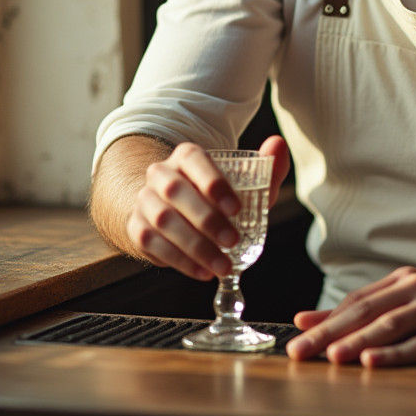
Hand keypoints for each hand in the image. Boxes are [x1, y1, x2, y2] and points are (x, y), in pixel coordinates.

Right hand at [126, 136, 288, 280]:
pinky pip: (152, 244)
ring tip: (223, 265)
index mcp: (186, 156)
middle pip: (176, 191)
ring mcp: (145, 200)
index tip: (237, 208)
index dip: (213, 183)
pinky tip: (203, 272)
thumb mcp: (244, 184)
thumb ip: (267, 168)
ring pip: (163, 221)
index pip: (195, 160)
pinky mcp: (136, 228)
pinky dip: (180, 261)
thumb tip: (278, 144)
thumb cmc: (216, 197)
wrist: (174, 210)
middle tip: (233, 241)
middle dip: (206, 219)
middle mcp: (161, 174)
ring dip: (195, 246)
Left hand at [286, 265, 415, 367]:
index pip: (356, 301)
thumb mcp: (413, 296)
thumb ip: (371, 308)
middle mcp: (415, 289)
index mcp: (402, 281)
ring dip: (357, 342)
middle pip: (365, 312)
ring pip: (389, 326)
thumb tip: (315, 320)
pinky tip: (374, 363)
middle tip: (299, 352)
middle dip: (329, 333)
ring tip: (331, 357)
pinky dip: (395, 354)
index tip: (296, 335)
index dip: (325, 318)